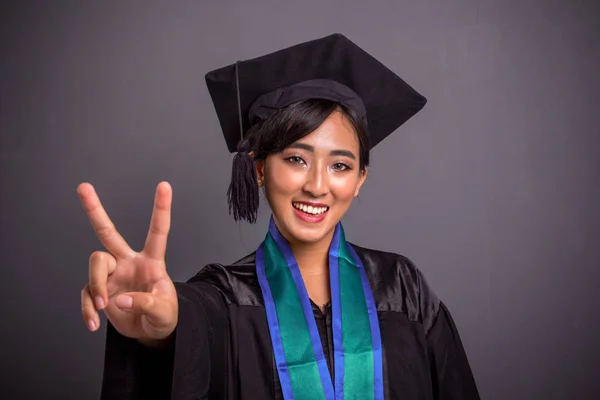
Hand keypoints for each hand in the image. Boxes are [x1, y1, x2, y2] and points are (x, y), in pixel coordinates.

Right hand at [78, 182, 177, 343]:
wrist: (149, 333)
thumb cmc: (163, 317)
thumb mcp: (163, 312)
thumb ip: (146, 304)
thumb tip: (119, 299)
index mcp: (151, 262)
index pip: (157, 232)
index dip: (161, 209)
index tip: (165, 185)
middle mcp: (129, 262)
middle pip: (108, 233)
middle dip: (95, 210)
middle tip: (83, 186)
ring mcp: (113, 275)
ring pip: (95, 265)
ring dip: (96, 285)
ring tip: (104, 306)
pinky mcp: (100, 291)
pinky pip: (87, 293)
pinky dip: (88, 309)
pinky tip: (93, 323)